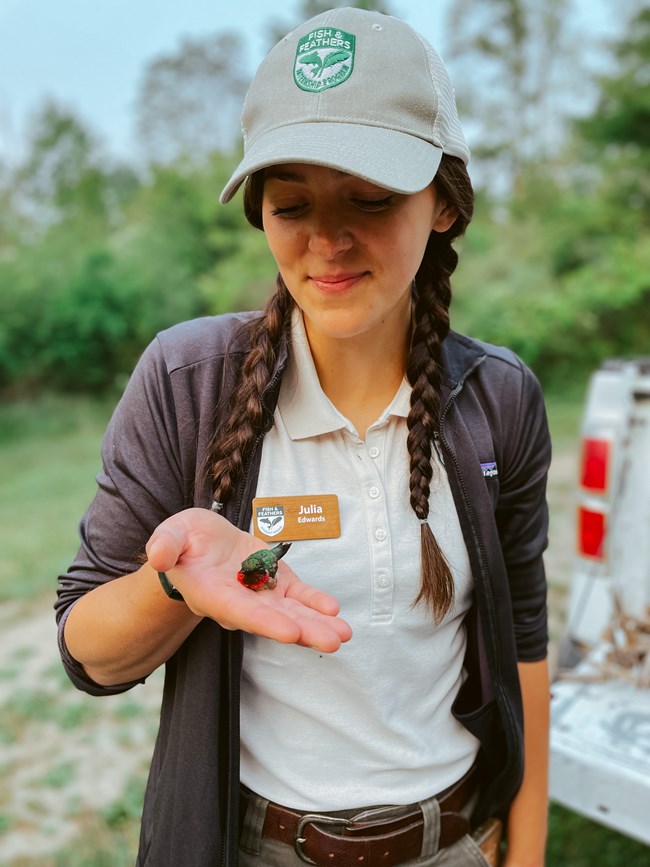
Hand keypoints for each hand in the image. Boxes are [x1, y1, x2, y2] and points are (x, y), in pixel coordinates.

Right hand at [146, 508, 352, 652]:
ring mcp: (261, 595)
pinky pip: (299, 596)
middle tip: (331, 642)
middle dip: (303, 631)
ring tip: (342, 634)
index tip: (289, 631)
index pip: (239, 611)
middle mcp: (239, 603)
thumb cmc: (183, 541)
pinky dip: (316, 602)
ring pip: (292, 613)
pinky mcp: (277, 583)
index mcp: (211, 594)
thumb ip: (166, 544)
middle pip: (273, 621)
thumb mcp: (171, 533)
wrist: (199, 544)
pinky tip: (334, 610)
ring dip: (317, 624)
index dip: (264, 621)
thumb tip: (159, 557)